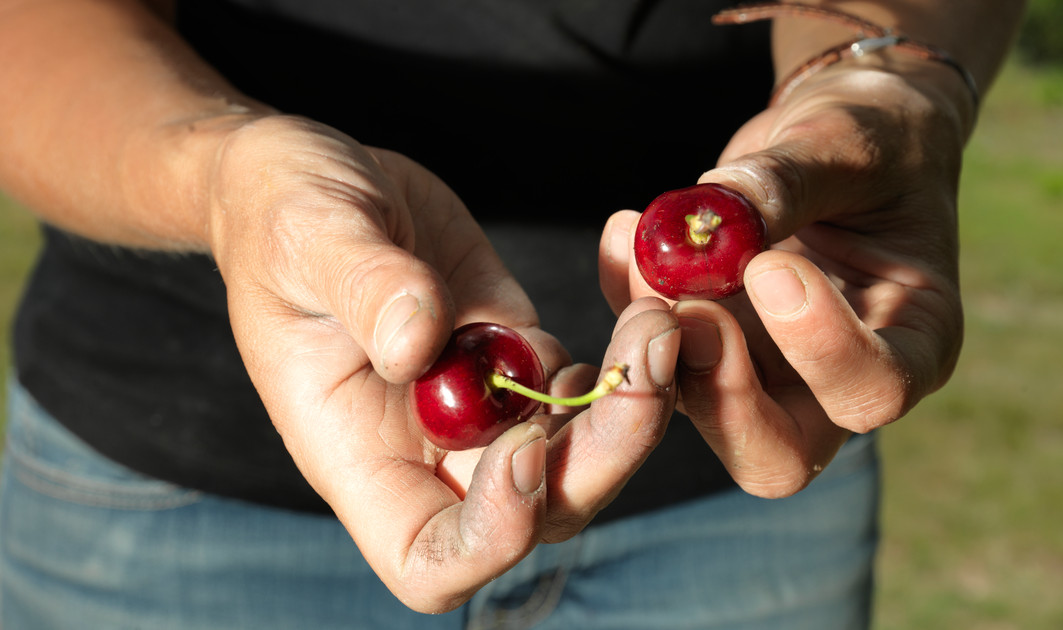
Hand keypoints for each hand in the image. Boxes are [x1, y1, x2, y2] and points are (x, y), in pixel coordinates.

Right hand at [206, 116, 679, 611]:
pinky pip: (600, 381)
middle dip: (608, 453)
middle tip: (647, 357)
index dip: (494, 532)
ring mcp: (488, 409)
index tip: (522, 443)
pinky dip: (633, 344)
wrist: (319, 178)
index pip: (433, 560)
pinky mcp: (526, 358)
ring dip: (638, 399)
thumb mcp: (309, 235)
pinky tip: (640, 282)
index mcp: (359, 456)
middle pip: (543, 511)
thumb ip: (363, 286)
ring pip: (587, 453)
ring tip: (659, 316)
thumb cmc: (284, 212)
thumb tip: (419, 342)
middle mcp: (431, 453)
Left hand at [600, 62, 967, 496]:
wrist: (837, 136)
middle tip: (689, 315)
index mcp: (913, 342)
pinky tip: (623, 231)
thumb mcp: (851, 144)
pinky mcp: (707, 349)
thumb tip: (719, 207)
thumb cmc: (873, 140)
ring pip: (700, 408)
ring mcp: (764, 375)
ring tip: (643, 240)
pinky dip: (628, 298)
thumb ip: (794, 180)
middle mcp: (836, 381)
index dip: (820, 350)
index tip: (772, 268)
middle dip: (722, 400)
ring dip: (660, 338)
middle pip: (777, 456)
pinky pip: (655, 348)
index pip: (873, 392)